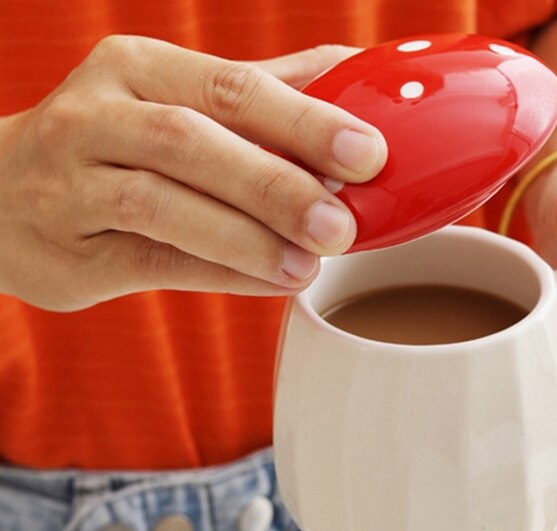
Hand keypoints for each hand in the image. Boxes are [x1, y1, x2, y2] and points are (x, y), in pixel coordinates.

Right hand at [0, 37, 386, 309]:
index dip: (304, 120)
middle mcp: (99, 114)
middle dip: (276, 185)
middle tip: (342, 225)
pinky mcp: (73, 248)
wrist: (3, 194)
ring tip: (309, 264)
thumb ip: (261, 92)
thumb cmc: (116, 144)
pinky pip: (153, 260)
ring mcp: (74, 182)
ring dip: (246, 237)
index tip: (369, 153)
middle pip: (195, 141)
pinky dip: (219, 273)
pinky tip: (271, 285)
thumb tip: (355, 73)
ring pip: (164, 204)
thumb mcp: (177, 99)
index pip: (231, 86)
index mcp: (141, 69)